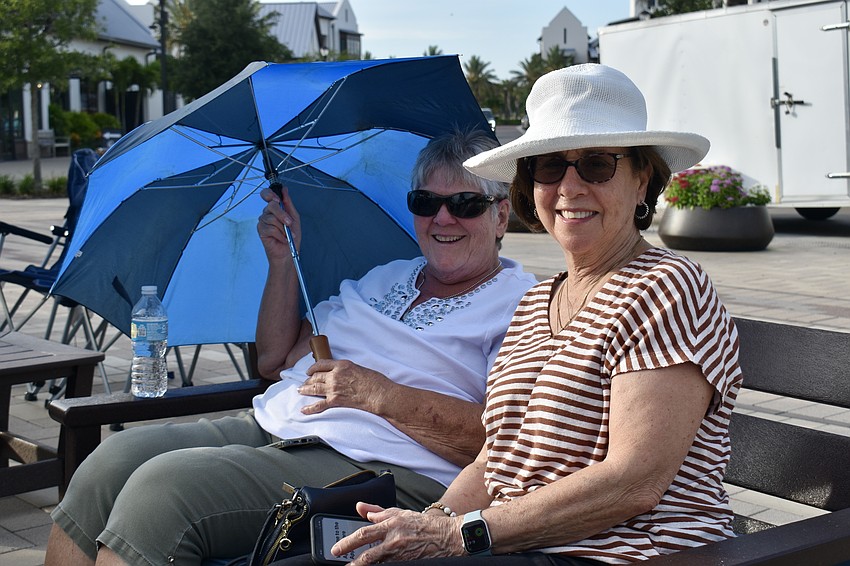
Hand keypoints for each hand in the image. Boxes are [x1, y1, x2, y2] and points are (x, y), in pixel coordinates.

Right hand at [256, 186, 300, 261]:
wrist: (289, 252)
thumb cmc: (292, 236)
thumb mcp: (294, 217)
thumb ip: (288, 203)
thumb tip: (284, 190)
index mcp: (274, 208)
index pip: (267, 195)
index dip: (270, 194)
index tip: (277, 199)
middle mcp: (267, 213)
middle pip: (271, 206)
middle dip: (282, 214)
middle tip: (289, 223)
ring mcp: (263, 222)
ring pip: (272, 218)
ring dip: (283, 228)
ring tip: (288, 234)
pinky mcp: (261, 231)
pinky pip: (270, 229)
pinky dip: (280, 235)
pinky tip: (283, 239)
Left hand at [298, 359, 394, 414]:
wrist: (379, 394)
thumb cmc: (374, 382)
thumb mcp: (359, 368)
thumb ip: (347, 371)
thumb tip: (342, 375)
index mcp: (342, 365)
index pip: (321, 364)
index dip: (313, 368)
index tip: (310, 371)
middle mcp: (335, 375)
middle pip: (316, 376)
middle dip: (308, 380)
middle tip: (305, 382)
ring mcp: (334, 388)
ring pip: (314, 388)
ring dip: (305, 389)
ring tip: (300, 390)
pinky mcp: (335, 401)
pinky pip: (318, 405)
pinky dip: (310, 408)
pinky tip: (304, 410)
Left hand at [332, 503, 461, 564]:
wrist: (449, 537)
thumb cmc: (426, 525)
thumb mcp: (401, 513)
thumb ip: (378, 512)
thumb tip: (360, 508)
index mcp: (392, 524)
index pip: (364, 534)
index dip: (347, 543)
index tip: (336, 550)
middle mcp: (395, 540)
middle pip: (368, 556)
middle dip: (352, 564)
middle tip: (340, 565)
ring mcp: (402, 555)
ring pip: (377, 564)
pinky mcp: (409, 564)